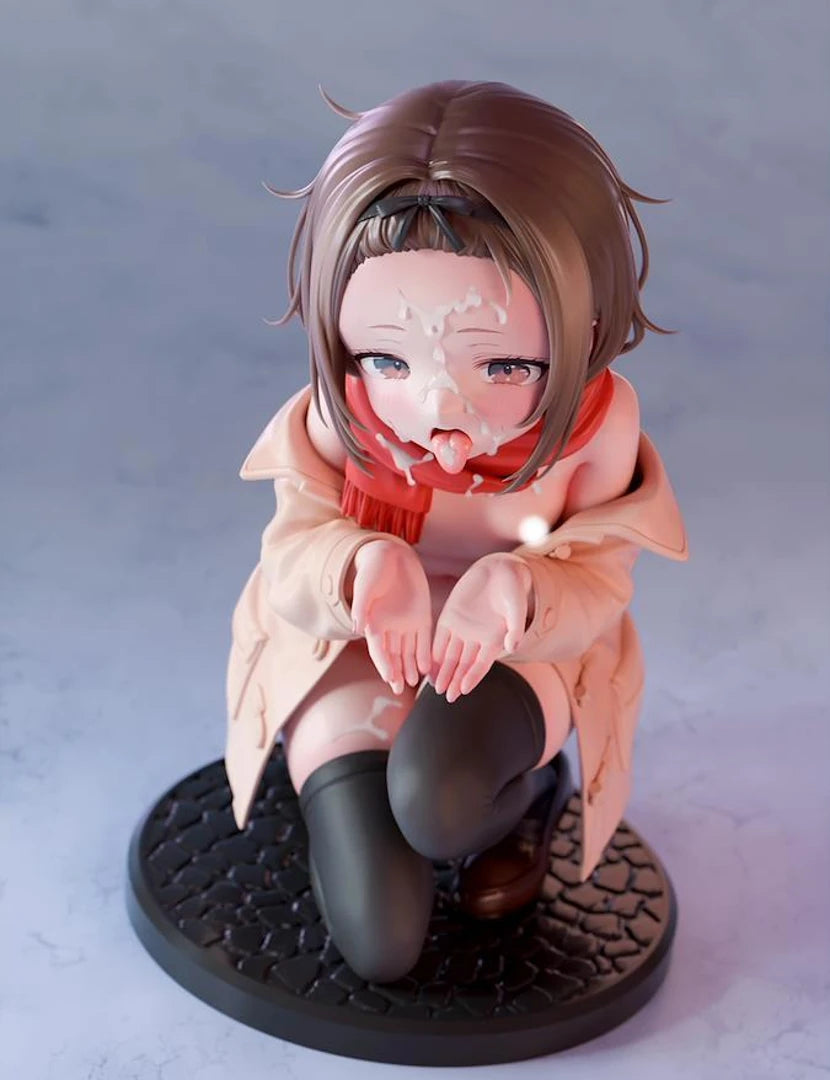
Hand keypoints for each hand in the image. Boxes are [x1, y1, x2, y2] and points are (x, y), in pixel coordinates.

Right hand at [350, 540, 431, 694]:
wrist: (392, 555)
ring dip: (410, 667)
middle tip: (400, 689)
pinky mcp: (421, 616)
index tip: (389, 678)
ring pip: (408, 651)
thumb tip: (357, 627)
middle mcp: (390, 627)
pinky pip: (424, 640)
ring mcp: (406, 623)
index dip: (383, 664)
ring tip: (414, 682)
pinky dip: (425, 654)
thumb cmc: (374, 569)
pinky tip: (428, 668)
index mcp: (375, 622)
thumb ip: (362, 606)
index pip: (379, 649)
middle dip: (396, 672)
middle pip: (393, 655)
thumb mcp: (366, 586)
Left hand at [431, 553, 532, 702]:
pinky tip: (427, 665)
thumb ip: (515, 627)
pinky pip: (440, 638)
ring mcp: (462, 628)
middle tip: (446, 695)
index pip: (481, 665)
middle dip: (454, 680)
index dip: (472, 678)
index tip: (462, 690)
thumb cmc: (512, 588)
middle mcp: (477, 638)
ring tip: (434, 687)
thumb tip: (514, 647)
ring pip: (450, 655)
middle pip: (463, 665)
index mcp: (494, 640)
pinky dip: (434, 652)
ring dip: (443, 671)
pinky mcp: (450, 617)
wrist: (499, 569)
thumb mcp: (516, 606)